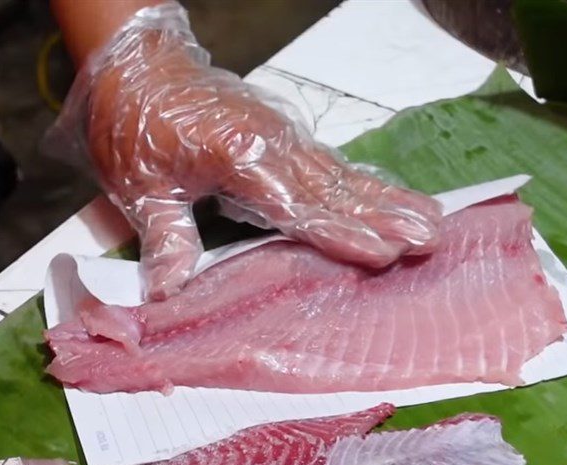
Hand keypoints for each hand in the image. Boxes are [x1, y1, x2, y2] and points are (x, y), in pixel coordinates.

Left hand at [59, 3, 442, 298]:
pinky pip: (333, 169)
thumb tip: (167, 293)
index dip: (340, 232)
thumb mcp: (141, 186)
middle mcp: (273, 146)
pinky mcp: (285, 141)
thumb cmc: (134, 127)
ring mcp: (283, 140)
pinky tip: (393, 201)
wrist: (137, 68)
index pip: (298, 204)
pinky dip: (366, 187)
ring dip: (388, 201)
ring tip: (433, 221)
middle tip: (431, 239)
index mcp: (240, 156)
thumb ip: (165, 237)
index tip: (382, 253)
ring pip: (343, 177)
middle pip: (336, 189)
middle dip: (386, 216)